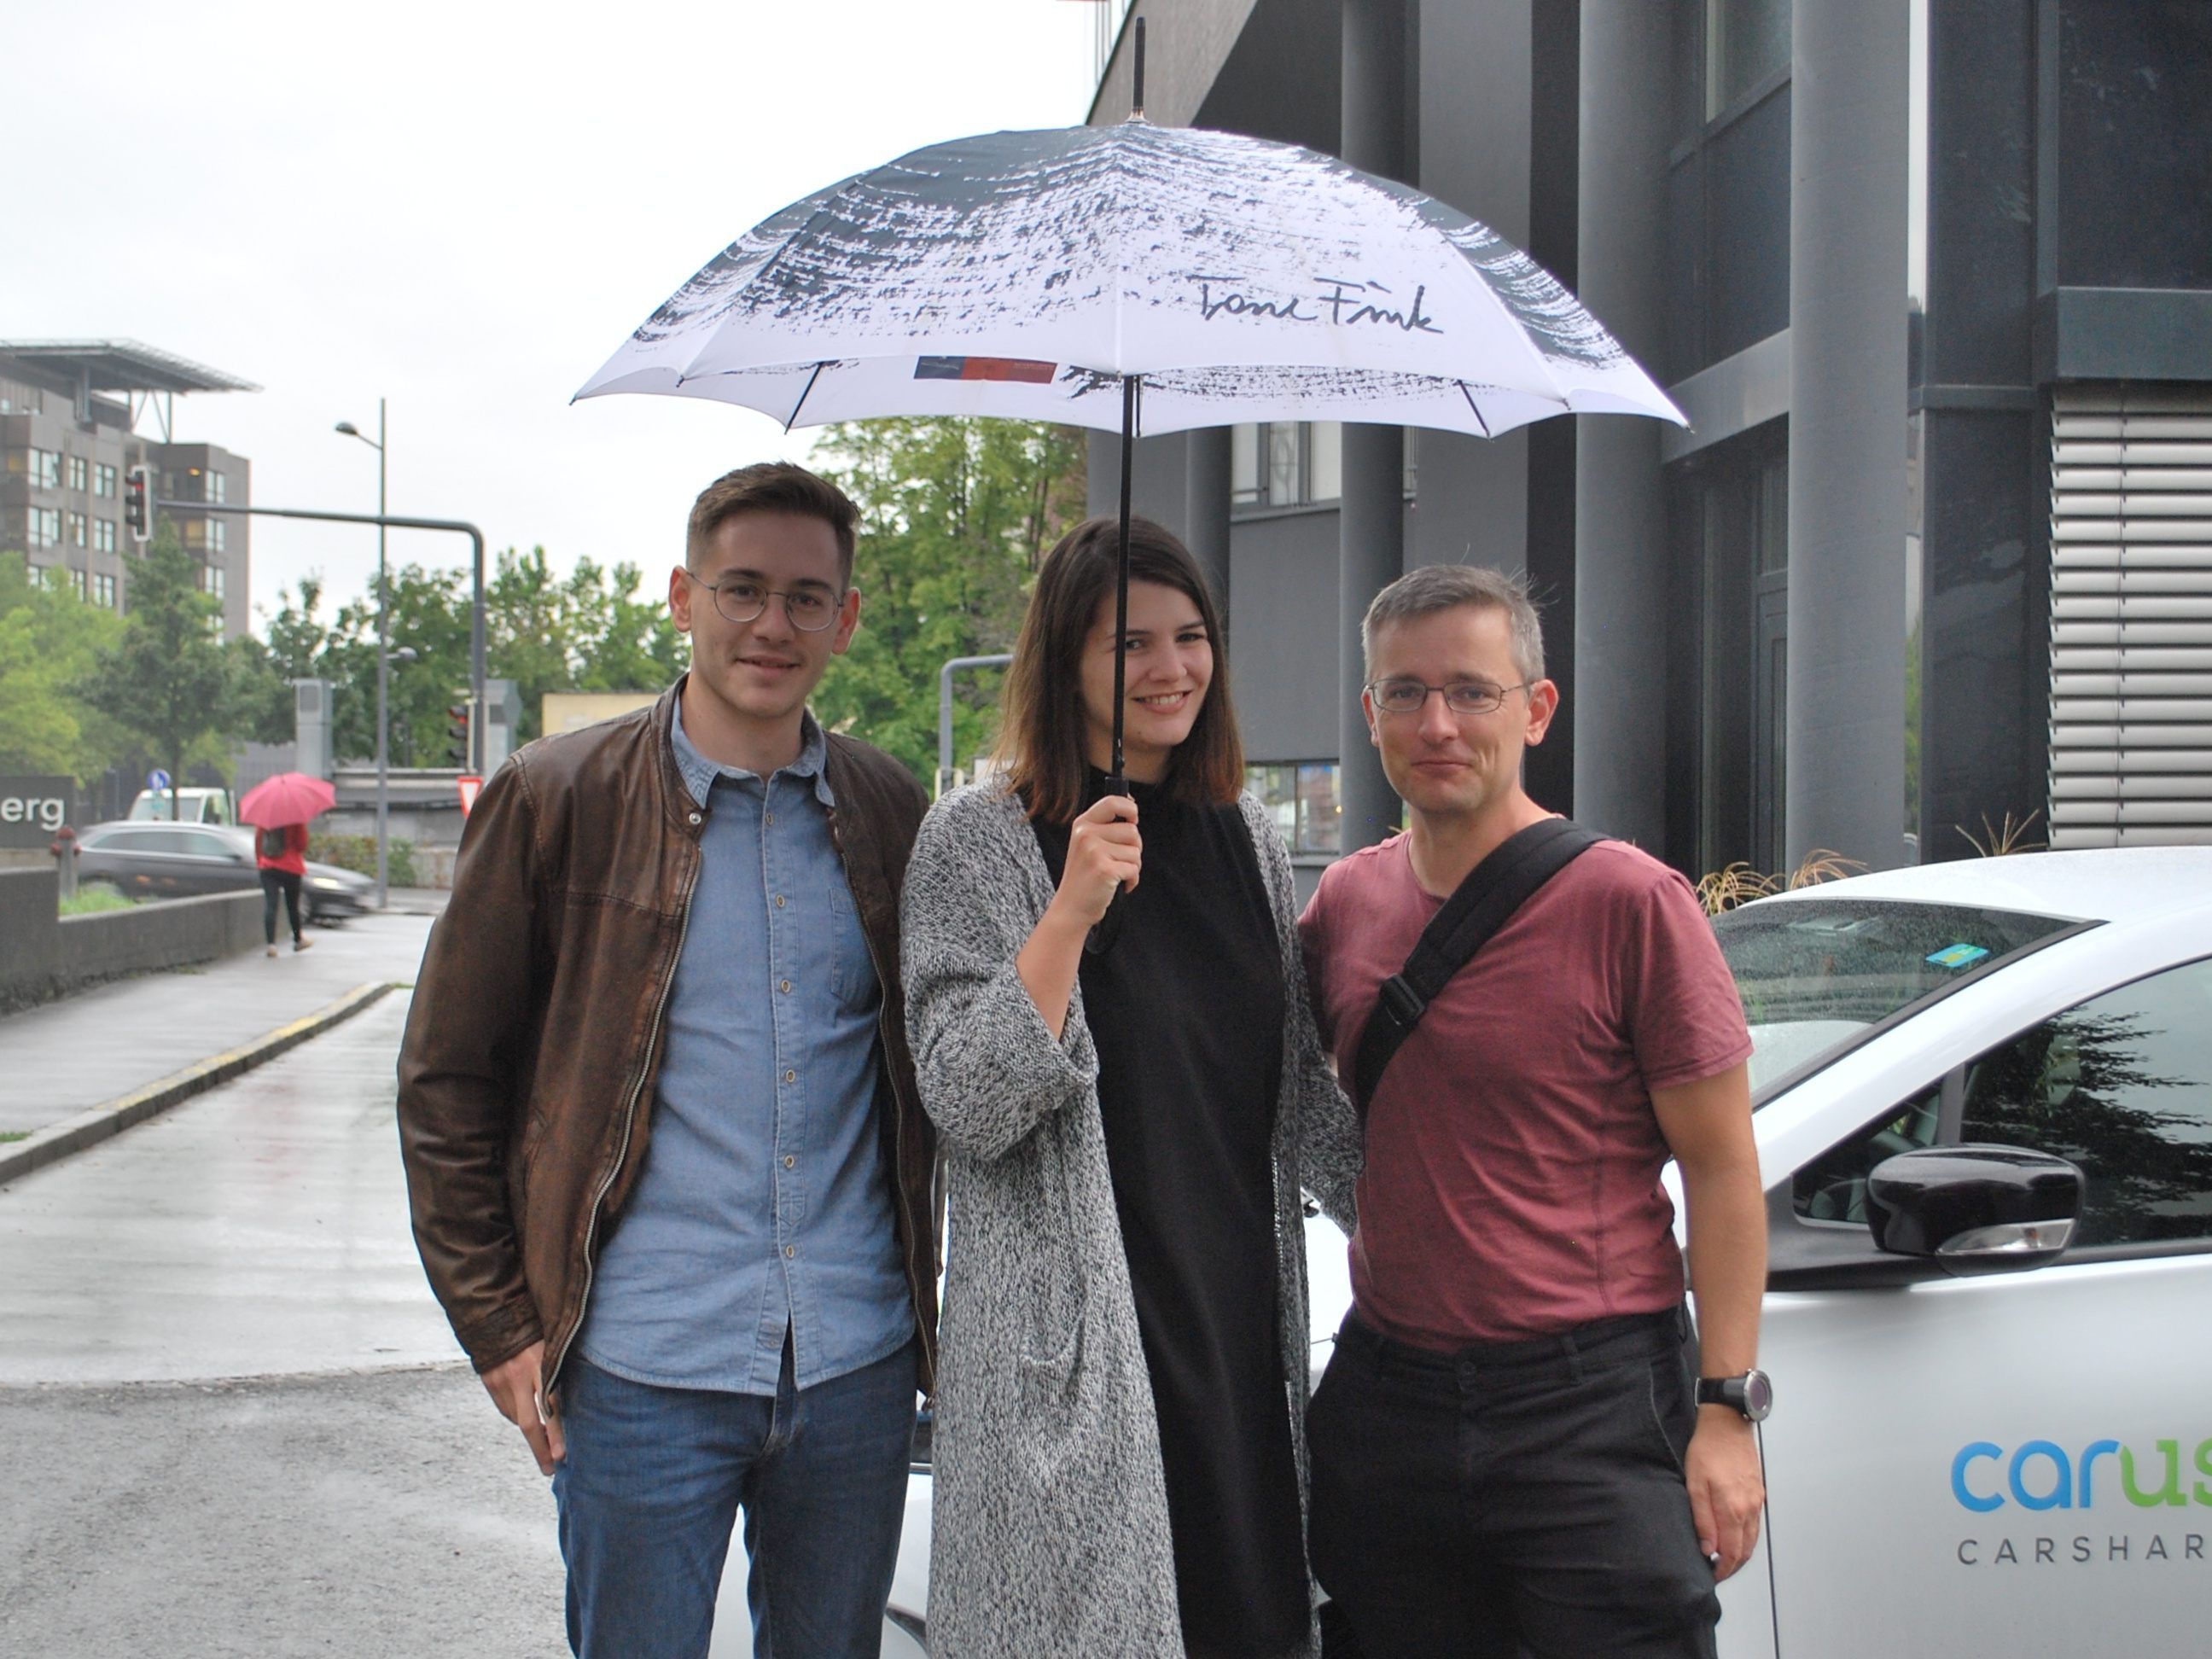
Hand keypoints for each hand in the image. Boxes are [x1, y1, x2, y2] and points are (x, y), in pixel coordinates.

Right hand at [480, 1340, 564, 1475]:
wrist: (497, 1315)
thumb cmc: (536, 1330)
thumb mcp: (552, 1346)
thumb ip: (558, 1372)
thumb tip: (568, 1406)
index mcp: (541, 1364)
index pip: (551, 1405)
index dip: (556, 1432)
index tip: (562, 1456)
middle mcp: (520, 1376)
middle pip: (530, 1423)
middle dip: (541, 1449)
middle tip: (551, 1469)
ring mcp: (502, 1381)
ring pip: (518, 1418)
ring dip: (532, 1432)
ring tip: (545, 1443)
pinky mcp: (490, 1383)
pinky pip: (507, 1410)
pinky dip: (518, 1417)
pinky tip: (528, 1417)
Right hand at [1050, 794, 1140, 926]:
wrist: (1071, 907)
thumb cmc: (1085, 877)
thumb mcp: (1087, 844)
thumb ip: (1105, 826)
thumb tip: (1132, 808)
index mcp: (1082, 824)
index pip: (1113, 801)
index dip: (1130, 809)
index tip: (1133, 820)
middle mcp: (1086, 835)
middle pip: (1132, 830)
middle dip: (1134, 848)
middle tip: (1119, 861)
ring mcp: (1094, 852)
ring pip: (1136, 851)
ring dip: (1133, 866)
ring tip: (1115, 874)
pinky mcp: (1105, 870)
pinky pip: (1134, 869)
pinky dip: (1132, 880)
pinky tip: (1118, 885)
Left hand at [1685, 1408, 1763, 1579]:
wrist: (1728, 1424)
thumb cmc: (1707, 1449)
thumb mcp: (1695, 1483)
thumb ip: (1703, 1519)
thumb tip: (1708, 1548)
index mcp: (1733, 1509)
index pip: (1732, 1552)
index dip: (1723, 1569)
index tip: (1712, 1576)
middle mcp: (1749, 1509)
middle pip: (1746, 1550)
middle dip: (1733, 1566)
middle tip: (1718, 1572)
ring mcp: (1757, 1501)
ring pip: (1752, 1539)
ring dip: (1741, 1554)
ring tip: (1724, 1559)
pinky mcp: (1759, 1493)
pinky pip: (1755, 1524)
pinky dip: (1746, 1538)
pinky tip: (1734, 1536)